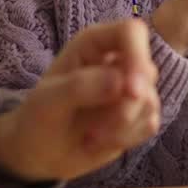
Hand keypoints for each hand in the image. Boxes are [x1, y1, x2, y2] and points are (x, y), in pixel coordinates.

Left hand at [0, 18, 159, 181]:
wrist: (39, 155)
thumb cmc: (38, 118)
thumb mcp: (48, 101)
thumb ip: (80, 87)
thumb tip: (120, 83)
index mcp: (94, 44)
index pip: (130, 32)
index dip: (137, 55)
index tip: (131, 91)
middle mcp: (117, 61)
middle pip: (146, 71)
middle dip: (128, 104)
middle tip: (98, 130)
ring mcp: (129, 90)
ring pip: (150, 101)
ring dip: (122, 126)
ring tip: (90, 137)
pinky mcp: (137, 116)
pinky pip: (149, 123)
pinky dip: (127, 138)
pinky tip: (99, 143)